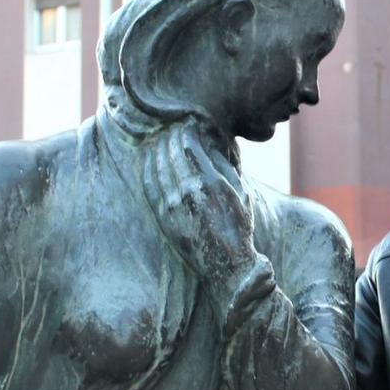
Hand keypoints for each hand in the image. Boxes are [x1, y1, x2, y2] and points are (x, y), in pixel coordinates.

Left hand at [143, 123, 257, 287]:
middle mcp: (189, 192)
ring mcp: (173, 205)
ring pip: (156, 166)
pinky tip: (149, 159)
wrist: (226, 266)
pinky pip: (149, 185)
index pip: (188, 145)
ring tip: (158, 138)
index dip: (184, 130)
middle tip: (169, 127)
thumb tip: (210, 142)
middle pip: (169, 152)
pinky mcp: (163, 217)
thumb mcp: (241, 193)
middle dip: (169, 136)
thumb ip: (225, 166)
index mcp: (211, 184)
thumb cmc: (239, 227)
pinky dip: (147, 168)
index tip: (185, 123)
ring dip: (156, 149)